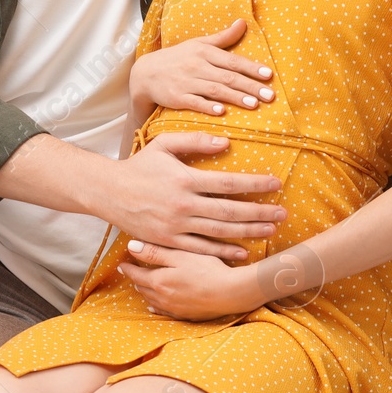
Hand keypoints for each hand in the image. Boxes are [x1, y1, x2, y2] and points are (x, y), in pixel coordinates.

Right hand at [106, 131, 284, 260]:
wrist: (108, 192)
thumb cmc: (139, 165)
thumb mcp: (164, 145)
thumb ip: (195, 141)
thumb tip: (226, 142)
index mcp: (185, 179)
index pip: (228, 183)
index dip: (254, 184)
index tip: (275, 183)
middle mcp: (183, 205)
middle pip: (230, 211)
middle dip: (260, 212)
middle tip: (283, 213)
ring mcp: (176, 226)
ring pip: (220, 231)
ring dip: (248, 232)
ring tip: (271, 230)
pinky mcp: (169, 241)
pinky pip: (201, 248)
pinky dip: (223, 251)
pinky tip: (242, 251)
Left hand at [120, 240, 260, 320]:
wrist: (231, 293)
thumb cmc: (207, 270)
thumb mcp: (181, 255)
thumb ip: (155, 252)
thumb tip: (131, 247)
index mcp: (159, 281)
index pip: (136, 274)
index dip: (128, 268)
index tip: (122, 264)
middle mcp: (162, 298)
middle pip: (142, 288)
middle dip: (136, 279)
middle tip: (132, 271)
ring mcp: (174, 309)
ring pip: (151, 300)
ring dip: (145, 292)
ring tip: (142, 285)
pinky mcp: (185, 315)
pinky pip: (163, 312)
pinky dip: (156, 306)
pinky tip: (154, 306)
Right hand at [130, 18, 275, 117]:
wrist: (146, 73)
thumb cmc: (177, 57)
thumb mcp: (198, 44)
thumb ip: (223, 37)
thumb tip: (243, 23)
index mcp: (204, 52)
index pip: (233, 60)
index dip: (251, 68)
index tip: (268, 75)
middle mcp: (197, 66)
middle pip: (228, 77)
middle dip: (250, 87)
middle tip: (270, 96)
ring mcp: (187, 82)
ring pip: (215, 90)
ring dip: (235, 98)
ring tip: (254, 104)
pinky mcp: (177, 97)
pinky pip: (195, 102)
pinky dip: (208, 106)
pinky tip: (222, 112)